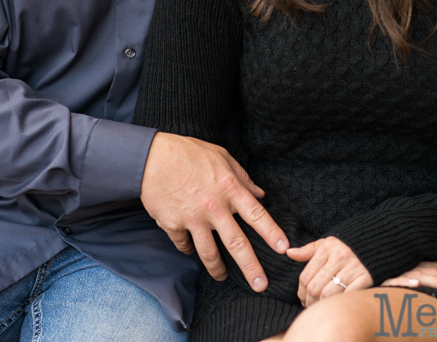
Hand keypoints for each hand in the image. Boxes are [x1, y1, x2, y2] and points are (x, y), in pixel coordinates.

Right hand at [140, 132, 288, 292]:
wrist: (152, 157)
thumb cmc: (188, 152)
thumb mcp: (220, 156)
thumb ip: (242, 176)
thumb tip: (260, 194)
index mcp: (228, 187)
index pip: (256, 214)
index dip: (271, 233)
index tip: (284, 248)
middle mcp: (214, 206)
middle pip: (236, 242)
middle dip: (251, 267)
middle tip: (261, 285)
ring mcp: (193, 218)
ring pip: (210, 253)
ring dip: (218, 269)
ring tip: (224, 277)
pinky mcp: (174, 225)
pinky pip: (184, 245)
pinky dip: (189, 249)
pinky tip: (191, 251)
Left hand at [287, 236, 372, 307]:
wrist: (377, 240)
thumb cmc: (348, 244)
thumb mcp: (327, 242)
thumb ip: (308, 250)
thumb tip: (289, 253)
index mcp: (327, 248)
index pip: (306, 276)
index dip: (301, 292)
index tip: (302, 298)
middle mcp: (339, 257)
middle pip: (315, 288)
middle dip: (309, 301)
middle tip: (310, 306)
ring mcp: (353, 268)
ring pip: (328, 295)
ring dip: (322, 305)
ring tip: (321, 307)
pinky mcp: (366, 277)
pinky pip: (347, 296)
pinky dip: (340, 304)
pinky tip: (336, 305)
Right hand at [382, 261, 436, 299]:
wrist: (356, 268)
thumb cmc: (381, 277)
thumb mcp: (405, 279)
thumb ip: (421, 285)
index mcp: (417, 263)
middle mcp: (410, 264)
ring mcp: (398, 269)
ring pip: (423, 275)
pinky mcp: (382, 275)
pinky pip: (395, 279)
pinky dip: (406, 281)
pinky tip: (417, 284)